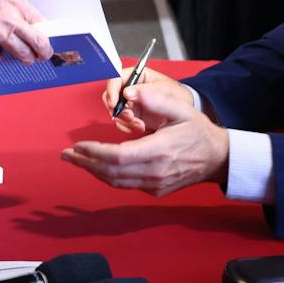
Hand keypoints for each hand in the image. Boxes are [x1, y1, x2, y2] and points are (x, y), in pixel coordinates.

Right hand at [0, 0, 50, 63]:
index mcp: (16, 1)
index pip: (41, 22)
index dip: (46, 34)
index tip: (46, 39)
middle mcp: (11, 18)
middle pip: (38, 42)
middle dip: (43, 52)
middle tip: (42, 55)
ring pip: (22, 54)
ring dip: (25, 58)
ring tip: (25, 59)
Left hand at [62, 85, 228, 194]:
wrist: (217, 158)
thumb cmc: (197, 131)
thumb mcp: (181, 108)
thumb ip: (154, 99)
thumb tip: (129, 93)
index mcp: (160, 151)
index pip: (118, 157)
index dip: (94, 153)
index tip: (78, 145)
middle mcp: (155, 172)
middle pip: (111, 172)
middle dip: (85, 163)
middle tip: (66, 154)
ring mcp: (155, 184)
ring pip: (115, 182)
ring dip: (92, 171)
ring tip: (75, 160)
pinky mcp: (155, 190)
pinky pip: (125, 185)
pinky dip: (107, 175)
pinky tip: (96, 165)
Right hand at [102, 68, 198, 134]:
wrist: (185, 113)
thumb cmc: (177, 96)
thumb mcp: (164, 90)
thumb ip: (146, 90)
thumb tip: (127, 92)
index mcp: (136, 76)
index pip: (115, 78)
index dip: (112, 89)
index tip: (114, 102)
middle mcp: (129, 89)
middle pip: (110, 96)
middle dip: (117, 109)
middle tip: (129, 116)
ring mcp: (129, 104)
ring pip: (115, 111)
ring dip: (124, 120)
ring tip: (139, 124)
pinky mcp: (131, 117)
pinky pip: (121, 122)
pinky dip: (129, 127)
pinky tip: (141, 127)